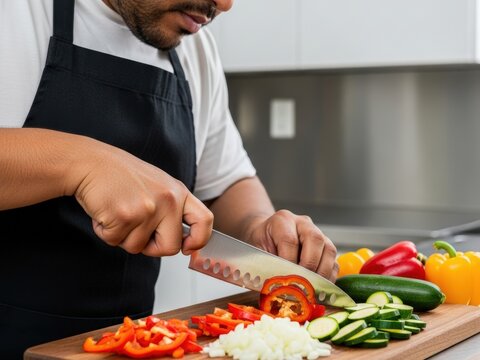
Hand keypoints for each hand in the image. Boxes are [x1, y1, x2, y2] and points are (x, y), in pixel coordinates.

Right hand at [67, 137, 212, 256]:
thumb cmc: (121, 175)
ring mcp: (147, 209)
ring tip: (117, 211)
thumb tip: (182, 241)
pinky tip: (105, 211)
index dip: (199, 240)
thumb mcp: (158, 186)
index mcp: (178, 192)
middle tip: (136, 230)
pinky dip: (105, 232)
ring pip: (137, 247)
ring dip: (122, 236)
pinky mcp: (124, 216)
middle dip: (151, 247)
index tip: (188, 247)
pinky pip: (115, 241)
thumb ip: (171, 210)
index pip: (204, 221)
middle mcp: (168, 200)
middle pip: (170, 247)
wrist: (91, 162)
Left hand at [245, 210, 337, 281]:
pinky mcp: (326, 246)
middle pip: (315, 239)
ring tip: (312, 288)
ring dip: (322, 272)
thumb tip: (278, 283)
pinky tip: (319, 287)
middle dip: (309, 265)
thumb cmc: (262, 242)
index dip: (288, 261)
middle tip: (302, 283)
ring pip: (329, 249)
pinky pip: (334, 261)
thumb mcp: (257, 249)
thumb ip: (266, 263)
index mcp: (283, 220)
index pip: (289, 239)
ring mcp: (317, 233)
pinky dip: (329, 277)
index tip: (286, 278)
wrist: (268, 235)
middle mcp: (303, 223)